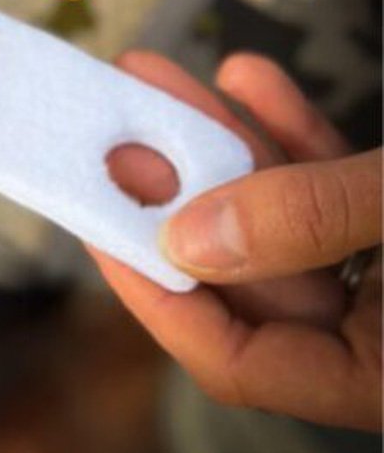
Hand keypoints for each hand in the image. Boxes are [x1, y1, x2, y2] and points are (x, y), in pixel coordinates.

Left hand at [91, 51, 380, 431]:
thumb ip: (309, 222)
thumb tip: (184, 237)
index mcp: (377, 376)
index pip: (235, 360)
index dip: (156, 296)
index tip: (97, 226)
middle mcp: (373, 333)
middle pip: (244, 267)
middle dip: (175, 185)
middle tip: (112, 126)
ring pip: (279, 211)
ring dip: (217, 138)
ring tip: (152, 77)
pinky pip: (329, 180)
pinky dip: (289, 129)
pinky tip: (243, 77)